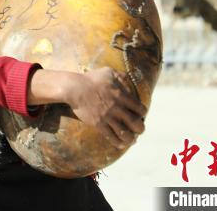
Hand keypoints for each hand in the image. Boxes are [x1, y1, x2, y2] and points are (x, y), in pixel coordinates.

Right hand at [28, 67, 145, 148]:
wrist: (74, 88)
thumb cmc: (90, 79)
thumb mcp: (108, 72)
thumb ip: (120, 75)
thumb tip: (128, 78)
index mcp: (122, 96)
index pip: (139, 108)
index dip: (142, 113)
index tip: (140, 115)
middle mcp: (117, 108)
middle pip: (135, 123)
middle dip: (140, 128)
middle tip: (139, 130)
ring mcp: (108, 117)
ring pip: (125, 133)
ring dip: (131, 139)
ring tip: (132, 140)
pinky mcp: (98, 124)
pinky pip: (111, 137)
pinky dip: (118, 142)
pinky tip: (120, 144)